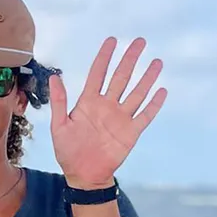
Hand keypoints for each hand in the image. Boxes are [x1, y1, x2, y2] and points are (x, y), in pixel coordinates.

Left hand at [49, 37, 166, 188]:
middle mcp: (107, 106)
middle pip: (121, 77)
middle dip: (130, 59)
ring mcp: (120, 118)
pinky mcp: (131, 132)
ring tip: (157, 62)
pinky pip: (145, 116)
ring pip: (136, 93)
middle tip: (140, 41)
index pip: (98, 73)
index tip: (112, 40)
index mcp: (88, 102)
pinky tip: (161, 90)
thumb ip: (59, 102)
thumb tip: (55, 77)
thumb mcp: (59, 126)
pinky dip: (154, 104)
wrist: (83, 175)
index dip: (104, 57)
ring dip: (147, 78)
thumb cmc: (68, 152)